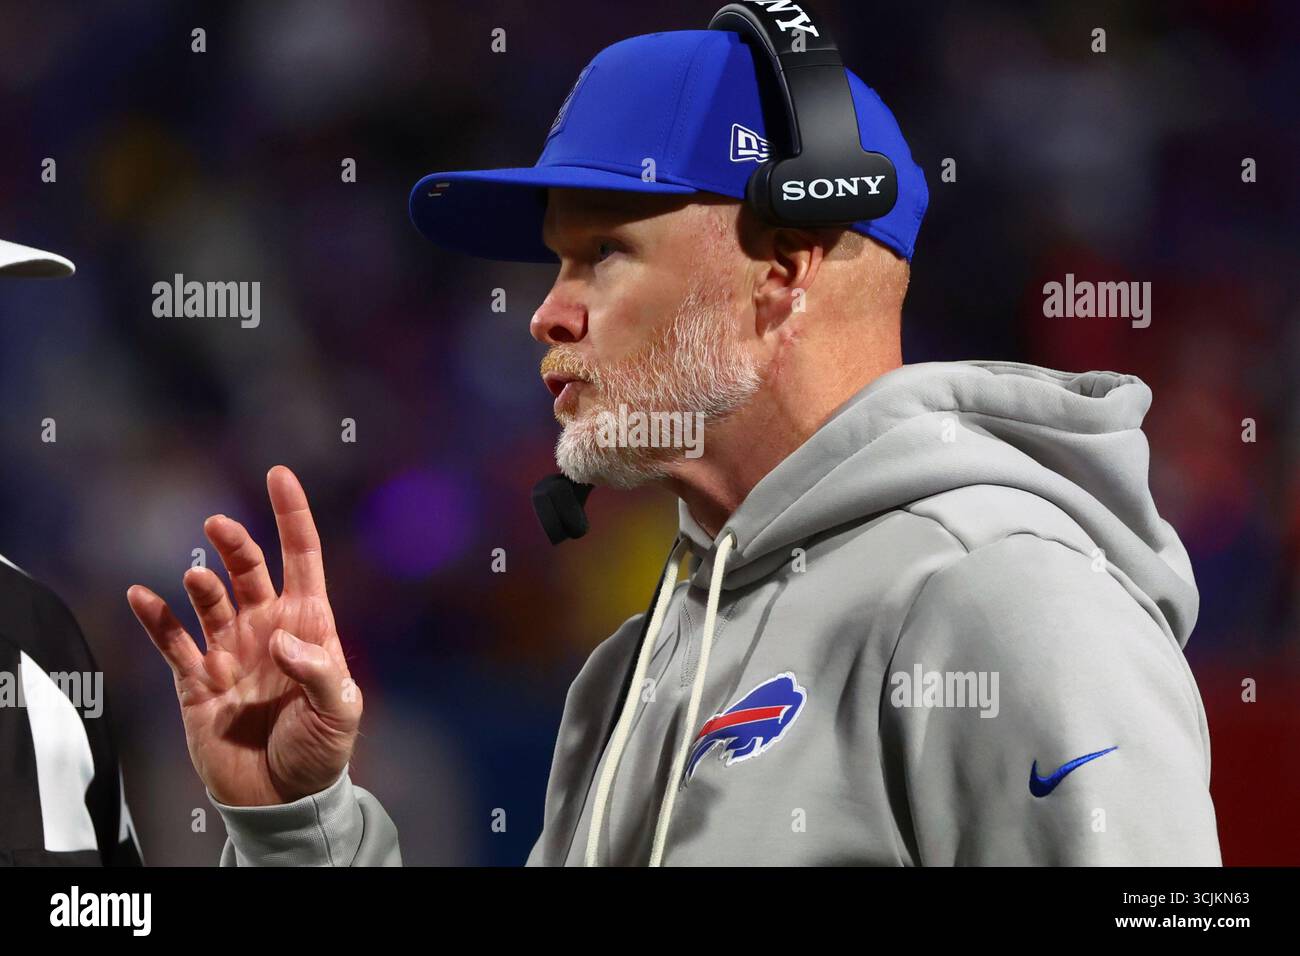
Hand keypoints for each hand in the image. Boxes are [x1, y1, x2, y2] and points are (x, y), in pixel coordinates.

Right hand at [127, 465, 360, 806]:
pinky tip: (142, 595)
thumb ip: (317, 670)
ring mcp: (231, 650)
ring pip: (211, 600)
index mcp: (310, 625)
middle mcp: (268, 628)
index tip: (278, 474)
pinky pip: (172, 640)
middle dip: (236, 543)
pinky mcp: (197, 681)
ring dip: (202, 585)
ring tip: (198, 582)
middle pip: (250, 569)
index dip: (292, 515)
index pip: (302, 557)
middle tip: (218, 527)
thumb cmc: (321, 750)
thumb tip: (279, 638)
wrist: (283, 798)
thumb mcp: (339, 711)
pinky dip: (156, 618)